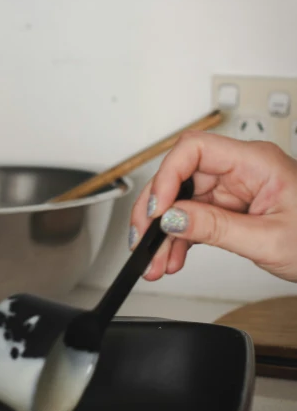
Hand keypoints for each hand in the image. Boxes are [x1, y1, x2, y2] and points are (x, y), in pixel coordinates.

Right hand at [128, 132, 296, 281]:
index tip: (157, 211)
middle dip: (157, 211)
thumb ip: (215, 227)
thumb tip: (171, 218)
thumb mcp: (268, 240)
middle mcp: (241, 170)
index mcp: (255, 162)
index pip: (194, 149)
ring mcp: (236, 189)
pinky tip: (172, 258)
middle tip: (142, 240)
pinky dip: (179, 239)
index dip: (166, 177)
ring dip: (164, 232)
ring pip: (183, 202)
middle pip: (180, 176)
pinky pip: (195, 217)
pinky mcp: (232, 208)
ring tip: (155, 261)